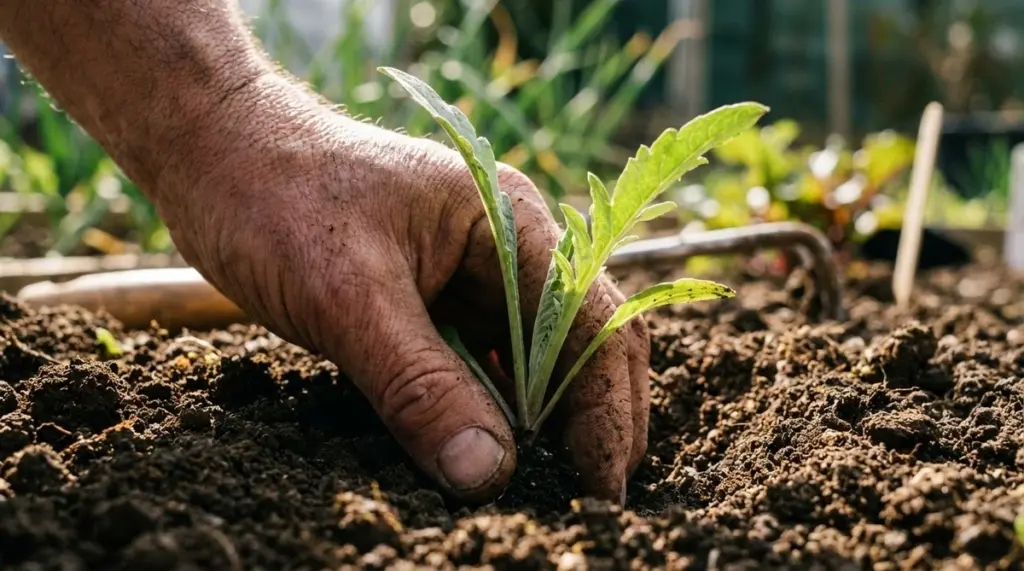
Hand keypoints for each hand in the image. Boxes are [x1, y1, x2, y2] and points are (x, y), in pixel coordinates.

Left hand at [157, 81, 650, 502]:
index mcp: (511, 223)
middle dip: (588, 420)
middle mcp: (507, 246)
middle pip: (577, 344)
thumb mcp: (350, 300)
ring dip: (539, 422)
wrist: (213, 151)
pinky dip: (487, 408)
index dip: (609, 410)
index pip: (591, 324)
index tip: (603, 488)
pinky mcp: (433, 297)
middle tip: (584, 501)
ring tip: (542, 488)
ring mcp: (471, 272)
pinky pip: (479, 360)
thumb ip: (422, 386)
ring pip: (530, 359)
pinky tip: (479, 448)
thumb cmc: (278, 199)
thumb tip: (488, 475)